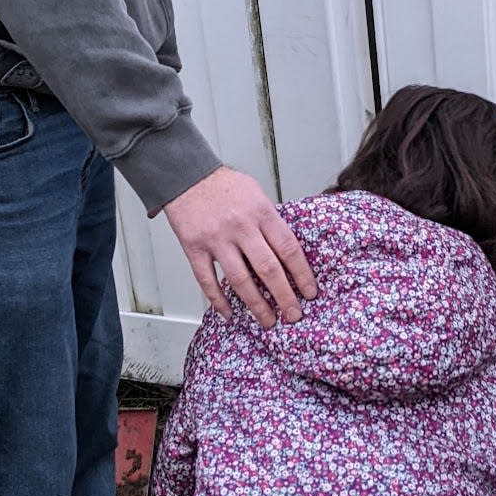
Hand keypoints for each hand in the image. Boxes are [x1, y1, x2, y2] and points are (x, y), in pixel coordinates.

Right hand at [163, 167, 316, 327]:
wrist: (185, 174)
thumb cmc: (224, 186)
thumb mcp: (257, 194)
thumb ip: (271, 223)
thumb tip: (289, 254)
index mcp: (261, 212)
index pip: (288, 249)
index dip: (302, 275)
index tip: (310, 293)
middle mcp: (240, 226)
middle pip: (268, 269)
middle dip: (284, 297)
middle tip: (294, 315)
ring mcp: (216, 238)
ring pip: (240, 280)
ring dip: (256, 305)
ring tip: (268, 321)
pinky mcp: (194, 247)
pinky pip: (207, 280)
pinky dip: (218, 300)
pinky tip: (229, 314)